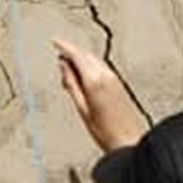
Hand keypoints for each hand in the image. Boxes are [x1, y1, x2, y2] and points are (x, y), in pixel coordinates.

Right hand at [53, 38, 144, 152]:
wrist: (127, 140)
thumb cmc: (104, 131)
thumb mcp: (81, 108)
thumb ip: (72, 84)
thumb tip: (64, 66)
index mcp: (95, 81)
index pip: (78, 55)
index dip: (65, 46)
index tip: (55, 41)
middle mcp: (107, 76)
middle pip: (87, 55)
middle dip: (73, 52)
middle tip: (59, 55)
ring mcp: (115, 79)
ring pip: (95, 60)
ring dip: (82, 59)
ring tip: (69, 68)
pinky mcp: (119, 84)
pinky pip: (101, 67)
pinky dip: (90, 66)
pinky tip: (84, 75)